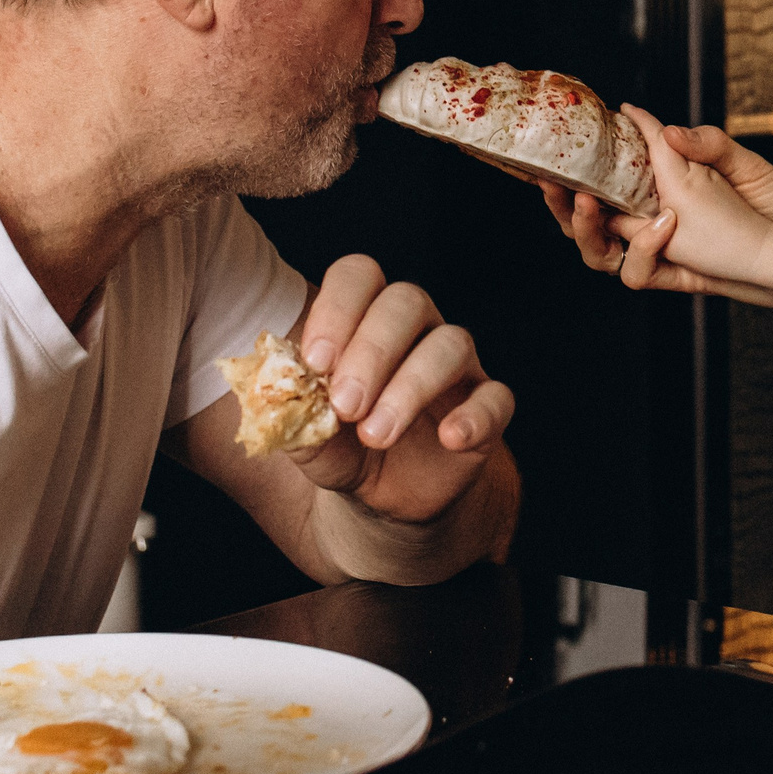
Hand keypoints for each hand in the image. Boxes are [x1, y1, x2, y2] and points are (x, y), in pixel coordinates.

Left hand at [295, 255, 518, 528]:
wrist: (384, 497)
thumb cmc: (343, 448)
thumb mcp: (307, 436)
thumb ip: (290, 414)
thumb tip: (275, 396)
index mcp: (365, 318)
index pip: (359, 276)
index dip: (337, 308)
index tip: (315, 361)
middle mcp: (416, 328)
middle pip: (406, 302)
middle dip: (371, 353)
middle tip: (344, 407)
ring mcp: (457, 365)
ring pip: (451, 343)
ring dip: (410, 387)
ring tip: (376, 435)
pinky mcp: (487, 406)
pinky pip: (497, 396)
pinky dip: (475, 415)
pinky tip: (449, 438)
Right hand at [540, 111, 772, 303]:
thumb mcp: (749, 164)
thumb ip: (707, 145)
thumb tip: (661, 127)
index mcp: (670, 188)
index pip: (612, 178)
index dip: (581, 167)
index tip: (561, 147)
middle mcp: (661, 220)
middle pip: (592, 219)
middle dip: (561, 202)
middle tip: (551, 183)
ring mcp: (670, 251)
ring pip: (603, 251)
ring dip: (584, 229)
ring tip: (586, 204)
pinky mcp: (683, 277)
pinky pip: (639, 275)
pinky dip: (641, 251)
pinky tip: (662, 224)